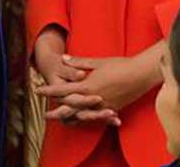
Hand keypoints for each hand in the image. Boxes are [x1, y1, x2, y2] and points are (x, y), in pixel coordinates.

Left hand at [37, 54, 157, 123]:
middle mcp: (93, 98)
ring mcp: (102, 106)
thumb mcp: (98, 62)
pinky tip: (82, 121)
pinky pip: (96, 118)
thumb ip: (79, 63)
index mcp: (87, 85)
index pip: (63, 89)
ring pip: (82, 116)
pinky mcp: (111, 110)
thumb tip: (63, 58)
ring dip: (70, 118)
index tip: (38, 90)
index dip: (49, 90)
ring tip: (61, 120)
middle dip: (56, 110)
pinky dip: (87, 119)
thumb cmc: (120, 65)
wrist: (141, 74)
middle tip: (45, 114)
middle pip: (69, 107)